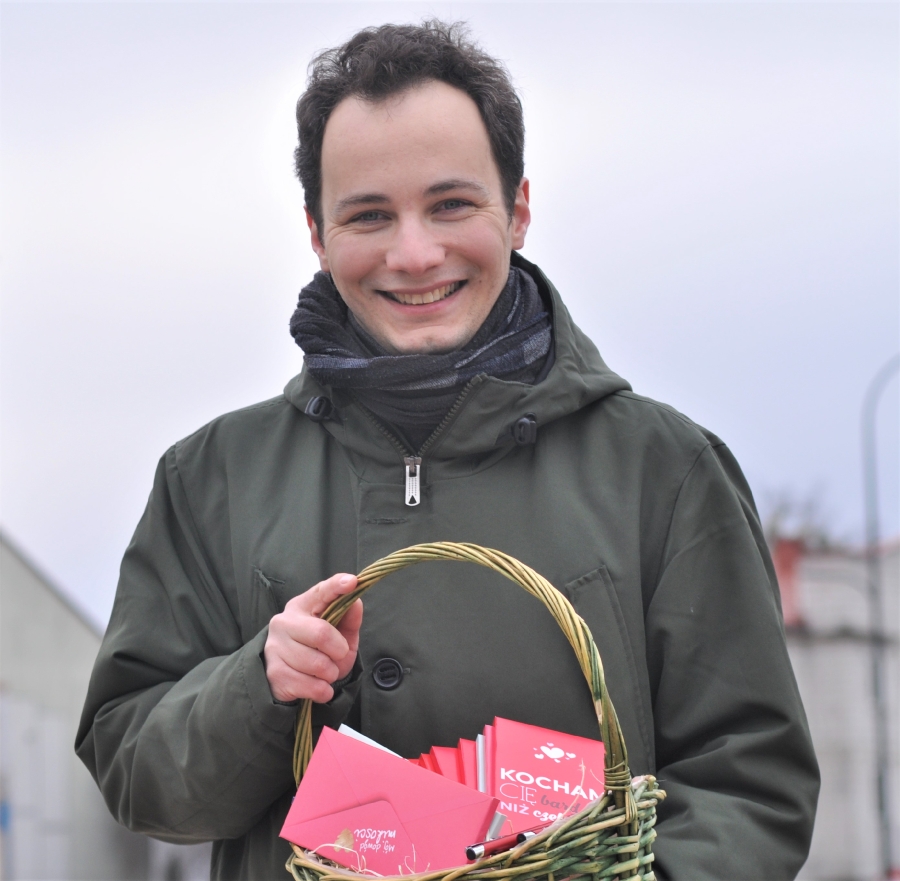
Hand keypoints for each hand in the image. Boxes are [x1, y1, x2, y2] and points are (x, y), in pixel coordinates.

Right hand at [264, 573, 362, 703]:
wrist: (289, 680)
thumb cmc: (320, 650)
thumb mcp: (340, 634)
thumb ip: (349, 619)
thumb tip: (356, 602)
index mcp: (303, 605)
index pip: (321, 592)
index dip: (336, 586)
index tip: (351, 582)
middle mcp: (284, 622)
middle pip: (321, 633)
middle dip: (338, 650)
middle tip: (339, 655)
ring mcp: (275, 647)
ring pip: (317, 664)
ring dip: (331, 673)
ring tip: (325, 671)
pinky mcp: (274, 673)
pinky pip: (311, 686)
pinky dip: (323, 690)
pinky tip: (318, 685)